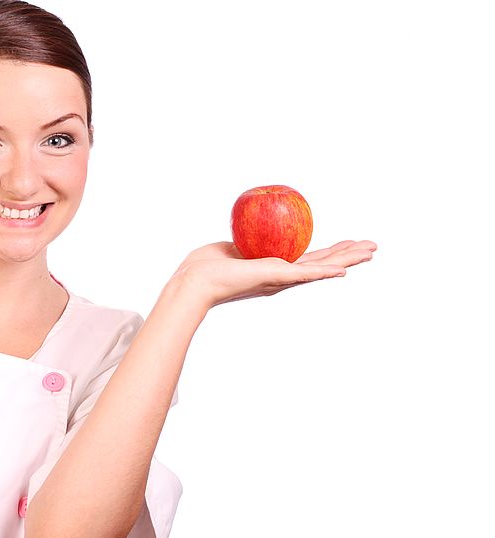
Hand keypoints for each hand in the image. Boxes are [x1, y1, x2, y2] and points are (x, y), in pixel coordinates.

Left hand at [176, 240, 377, 307]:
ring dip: (347, 260)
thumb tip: (247, 225)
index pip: (308, 258)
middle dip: (348, 255)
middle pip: (322, 263)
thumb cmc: (205, 265)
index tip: (347, 244)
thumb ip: (244, 240)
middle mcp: (281, 276)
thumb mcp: (231, 246)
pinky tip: (344, 271)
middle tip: (372, 247)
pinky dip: (324, 272)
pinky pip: (304, 274)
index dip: (329, 252)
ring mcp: (280, 278)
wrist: (196, 281)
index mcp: (273, 268)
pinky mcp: (274, 277)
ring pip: (321, 268)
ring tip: (370, 252)